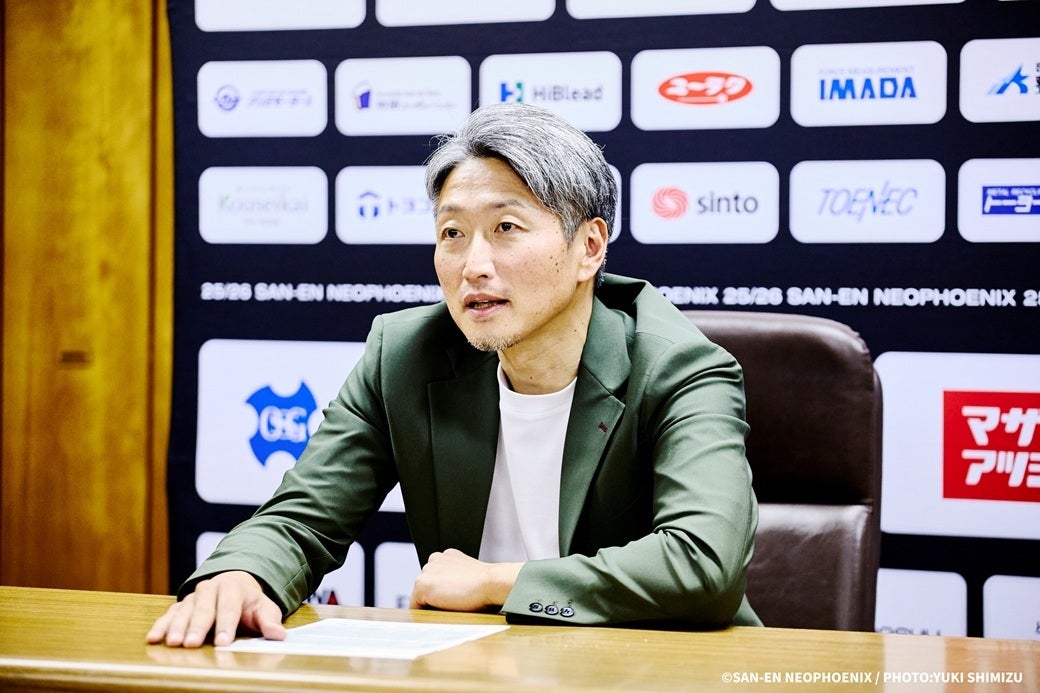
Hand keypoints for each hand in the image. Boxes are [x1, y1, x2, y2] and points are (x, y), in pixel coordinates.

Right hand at [145, 571, 285, 647]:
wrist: (233, 585)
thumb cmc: (249, 603)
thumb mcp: (264, 608)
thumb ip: (270, 621)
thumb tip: (278, 634)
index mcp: (233, 588)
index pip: (230, 608)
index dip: (226, 625)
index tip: (224, 642)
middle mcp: (210, 589)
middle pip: (204, 610)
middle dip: (198, 627)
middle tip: (191, 644)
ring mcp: (193, 597)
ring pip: (184, 612)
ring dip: (177, 627)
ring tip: (173, 643)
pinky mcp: (181, 605)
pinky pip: (169, 614)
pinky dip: (161, 625)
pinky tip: (153, 638)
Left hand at [409, 548, 521, 611]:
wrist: (492, 582)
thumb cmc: (488, 584)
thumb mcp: (471, 577)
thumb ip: (458, 580)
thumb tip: (454, 596)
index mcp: (448, 556)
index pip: (436, 578)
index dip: (443, 593)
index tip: (452, 603)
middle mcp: (435, 559)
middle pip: (427, 587)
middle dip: (435, 599)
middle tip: (450, 610)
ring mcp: (427, 571)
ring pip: (421, 596)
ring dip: (430, 606)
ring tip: (447, 613)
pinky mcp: (422, 585)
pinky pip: (415, 606)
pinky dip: (423, 615)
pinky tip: (438, 617)